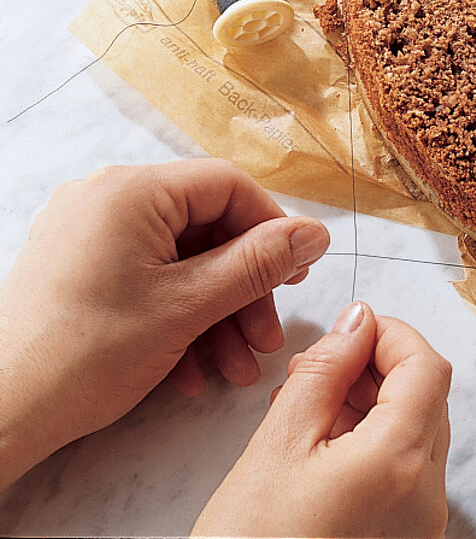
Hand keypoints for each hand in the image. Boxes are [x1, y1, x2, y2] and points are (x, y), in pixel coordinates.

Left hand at [0, 160, 329, 489]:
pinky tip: (194, 370)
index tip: (295, 276)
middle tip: (266, 336)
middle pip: (208, 228)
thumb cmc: (84, 355)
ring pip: (182, 261)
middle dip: (244, 289)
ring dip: (218, 314)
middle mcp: (107, 199)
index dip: (272, 230)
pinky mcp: (81, 267)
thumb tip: (314, 234)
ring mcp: (90, 234)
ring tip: (235, 367)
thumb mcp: (190, 306)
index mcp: (131, 191)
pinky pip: (150, 279)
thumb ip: (259, 264)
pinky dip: (180, 319)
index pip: (229, 186)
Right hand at [193, 301, 451, 538]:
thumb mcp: (277, 445)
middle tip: (316, 367)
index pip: (427, 367)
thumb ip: (324, 372)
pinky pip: (404, 472)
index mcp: (401, 463)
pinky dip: (372, 443)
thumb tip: (357, 321)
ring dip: (371, 403)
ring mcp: (420, 524)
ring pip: (416, 433)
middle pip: (426, 398)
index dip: (392, 334)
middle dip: (377, 367)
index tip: (351, 326)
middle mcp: (426, 495)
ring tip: (306, 404)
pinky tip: (320, 445)